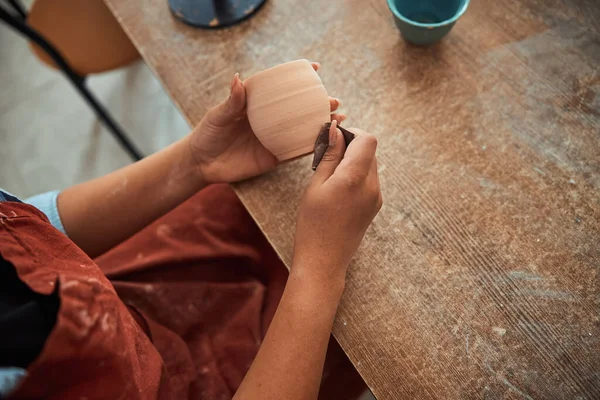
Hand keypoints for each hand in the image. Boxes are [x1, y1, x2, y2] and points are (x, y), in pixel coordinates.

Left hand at [189, 63, 345, 182]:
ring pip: (303, 129)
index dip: (298, 77)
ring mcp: (274, 138)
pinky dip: (313, 146)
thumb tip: (239, 79)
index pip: (281, 87)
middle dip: (320, 103)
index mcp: (258, 104)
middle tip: (334, 100)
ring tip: (339, 118)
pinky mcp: (274, 157)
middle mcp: (270, 119)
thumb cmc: (208, 134)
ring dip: (322, 123)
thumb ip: (232, 101)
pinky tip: (328, 140)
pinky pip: (297, 151)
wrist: (202, 164)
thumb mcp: (219, 115)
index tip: (315, 68)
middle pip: (299, 108)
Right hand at [292, 121, 382, 283]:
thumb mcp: (316, 185)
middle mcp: (372, 186)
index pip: (367, 139)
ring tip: (330, 174)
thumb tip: (335, 130)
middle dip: (351, 146)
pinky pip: (370, 180)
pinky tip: (338, 188)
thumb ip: (329, 155)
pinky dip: (356, 175)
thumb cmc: (312, 224)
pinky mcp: (375, 206)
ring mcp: (376, 198)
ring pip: (371, 165)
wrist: (324, 261)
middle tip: (327, 155)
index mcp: (354, 178)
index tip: (334, 137)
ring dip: (354, 161)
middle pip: (370, 151)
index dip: (352, 133)